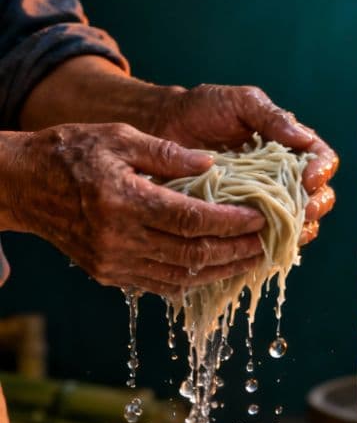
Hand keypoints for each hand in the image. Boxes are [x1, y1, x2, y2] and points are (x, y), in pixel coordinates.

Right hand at [0, 123, 266, 294]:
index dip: (230, 222)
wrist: (23, 185)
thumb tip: (212, 163)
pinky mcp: (108, 275)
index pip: (190, 220)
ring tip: (250, 258)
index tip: (259, 217)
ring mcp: (113, 262)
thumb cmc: (72, 151)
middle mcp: (119, 238)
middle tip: (267, 243)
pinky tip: (215, 268)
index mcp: (124, 200)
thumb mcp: (118, 137)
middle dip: (235, 251)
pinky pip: (160, 284)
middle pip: (191, 255)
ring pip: (180, 277)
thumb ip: (167, 152)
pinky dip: (192, 279)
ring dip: (220, 271)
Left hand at [153, 83, 337, 244]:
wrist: (164, 128)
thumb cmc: (204, 110)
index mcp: (290, 146)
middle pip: (318, 196)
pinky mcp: (243, 220)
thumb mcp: (241, 103)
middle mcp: (283, 175)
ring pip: (297, 222)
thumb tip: (303, 139)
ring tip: (288, 232)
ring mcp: (264, 200)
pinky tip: (264, 244)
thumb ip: (272, 116)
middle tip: (302, 212)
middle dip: (315, 205)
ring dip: (298, 229)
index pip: (322, 159)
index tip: (308, 179)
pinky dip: (270, 243)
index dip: (322, 171)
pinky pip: (265, 237)